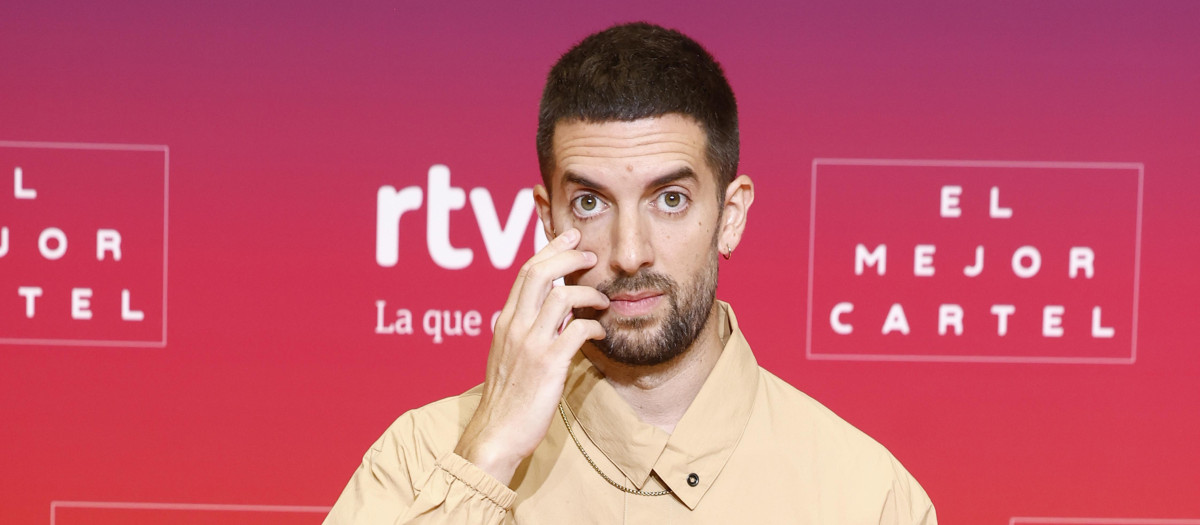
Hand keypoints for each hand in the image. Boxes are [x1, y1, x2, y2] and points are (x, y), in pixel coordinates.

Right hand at [454, 228, 607, 484]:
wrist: (495, 434)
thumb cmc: (506, 399)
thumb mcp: (507, 356)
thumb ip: (522, 331)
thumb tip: (543, 313)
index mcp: (505, 322)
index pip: (525, 272)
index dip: (550, 249)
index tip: (570, 237)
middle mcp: (514, 327)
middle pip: (539, 272)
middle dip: (569, 255)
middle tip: (591, 254)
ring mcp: (530, 345)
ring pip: (560, 296)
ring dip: (588, 293)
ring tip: (603, 300)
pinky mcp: (547, 365)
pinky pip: (576, 330)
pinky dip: (594, 325)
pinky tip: (600, 332)